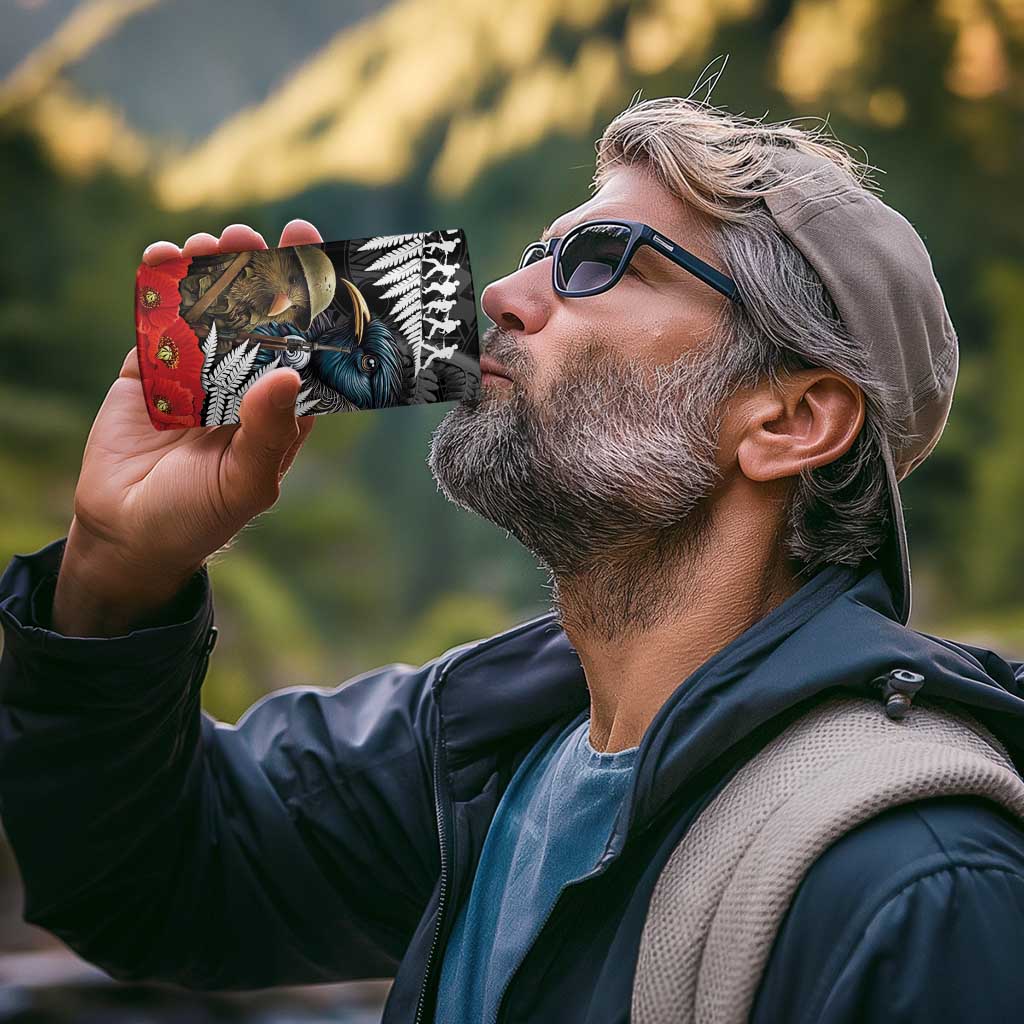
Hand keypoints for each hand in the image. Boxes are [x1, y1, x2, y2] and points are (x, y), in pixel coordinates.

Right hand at [53, 221, 321, 636]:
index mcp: (280, 408)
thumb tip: (288, 373)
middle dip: (259, 274)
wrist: (127, 534)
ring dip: (211, 273)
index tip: (317, 257)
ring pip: (209, 311)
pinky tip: (164, 257)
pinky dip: (159, 288)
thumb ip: (268, 431)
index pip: (305, 347)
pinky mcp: (150, 370)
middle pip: (258, 318)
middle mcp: (243, 383)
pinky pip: (157, 322)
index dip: (312, 304)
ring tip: (211, 243)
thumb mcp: (245, 482)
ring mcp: (196, 373)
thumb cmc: (200, 517)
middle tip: (254, 236)